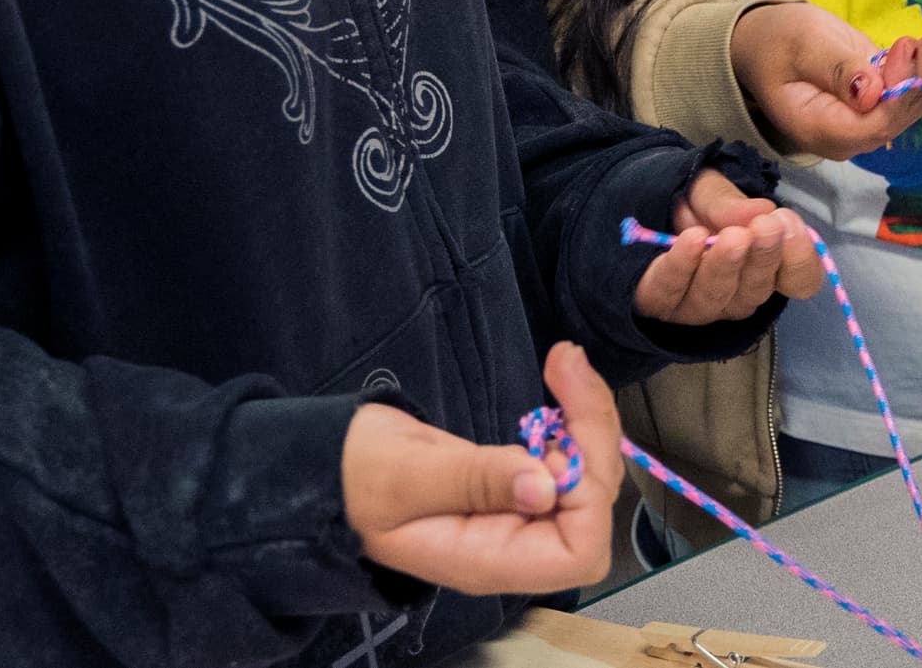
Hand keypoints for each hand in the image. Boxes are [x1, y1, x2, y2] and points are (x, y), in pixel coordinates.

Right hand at [341, 343, 617, 596]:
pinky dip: (572, 416)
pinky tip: (557, 376)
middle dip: (593, 436)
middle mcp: (513, 546)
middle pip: (593, 508)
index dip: (586, 498)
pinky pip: (566, 459)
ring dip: (587, 416)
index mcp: (486, 560)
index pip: (577, 551)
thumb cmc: (354, 476)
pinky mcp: (514, 485)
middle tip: (565, 366)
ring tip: (563, 361)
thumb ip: (473, 480)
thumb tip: (546, 487)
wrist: (328, 468)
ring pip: (587, 477)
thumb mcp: (404, 473)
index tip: (551, 444)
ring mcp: (516, 517)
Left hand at [629, 168, 823, 323]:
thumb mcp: (713, 191)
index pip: (798, 280)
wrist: (642, 207)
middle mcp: (736, 295)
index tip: (790, 226)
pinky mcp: (658, 302)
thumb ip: (732, 204)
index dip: (799, 259)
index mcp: (765, 269)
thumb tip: (762, 212)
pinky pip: (671, 291)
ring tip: (732, 236)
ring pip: (716, 297)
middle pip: (756, 291)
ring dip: (725, 266)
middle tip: (766, 227)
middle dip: (763, 258)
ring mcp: (697, 306)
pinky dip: (682, 266)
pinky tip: (693, 240)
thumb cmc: (692, 205)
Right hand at [730, 0, 921, 159]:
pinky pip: (920, 76)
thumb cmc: (773, 44)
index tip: (907, 44)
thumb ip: (835, 69)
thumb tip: (872, 92)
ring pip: (921, 89)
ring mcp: (875, 116)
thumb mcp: (797, 46)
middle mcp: (858, 132)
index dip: (902, 87)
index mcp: (827, 131)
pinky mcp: (887, 94)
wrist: (764, 46)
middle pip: (909, 103)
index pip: (879, 120)